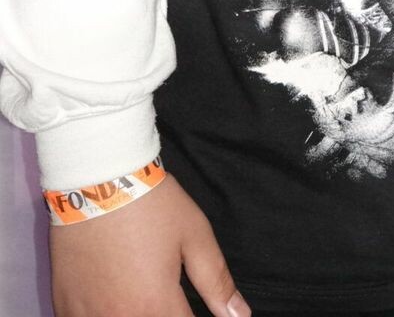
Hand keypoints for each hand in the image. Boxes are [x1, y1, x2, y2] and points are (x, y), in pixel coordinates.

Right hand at [50, 174, 248, 316]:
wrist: (96, 179)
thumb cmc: (152, 205)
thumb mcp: (194, 235)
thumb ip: (216, 282)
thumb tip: (239, 316)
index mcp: (155, 305)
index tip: (187, 306)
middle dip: (163, 315)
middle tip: (161, 291)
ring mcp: (87, 316)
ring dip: (134, 314)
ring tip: (138, 294)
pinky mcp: (64, 307)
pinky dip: (100, 315)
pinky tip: (109, 300)